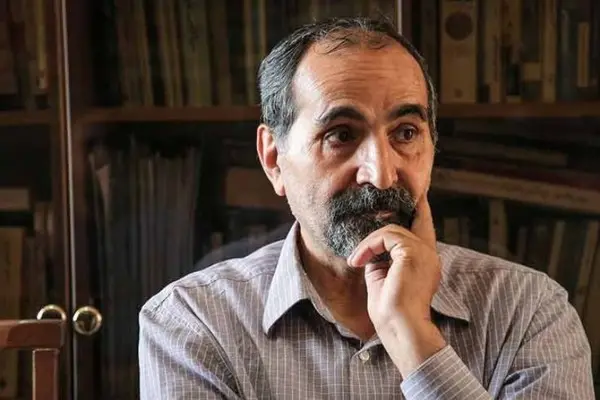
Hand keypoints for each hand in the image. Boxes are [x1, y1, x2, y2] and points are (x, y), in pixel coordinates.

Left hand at [346, 195, 445, 375]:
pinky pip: (385, 236)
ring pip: (392, 229)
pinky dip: (368, 246)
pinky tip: (358, 261)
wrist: (400, 329)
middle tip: (386, 197)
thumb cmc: (390, 312)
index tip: (414, 195)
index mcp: (426, 262)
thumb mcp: (382, 278)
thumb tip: (370, 248)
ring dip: (368, 242)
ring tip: (356, 260)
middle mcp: (430, 255)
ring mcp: (424, 253)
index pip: (424, 227)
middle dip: (404, 205)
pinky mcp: (412, 253)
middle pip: (417, 218)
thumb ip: (381, 259)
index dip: (418, 209)